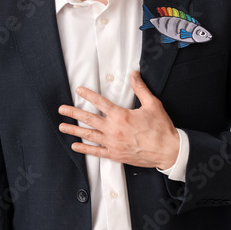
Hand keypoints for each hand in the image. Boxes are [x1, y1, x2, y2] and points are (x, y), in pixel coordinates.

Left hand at [57, 71, 178, 168]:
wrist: (169, 151)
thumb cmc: (162, 128)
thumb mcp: (153, 104)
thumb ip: (140, 88)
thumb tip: (134, 74)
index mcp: (121, 116)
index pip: (100, 102)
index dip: (88, 95)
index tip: (79, 90)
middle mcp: (114, 129)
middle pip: (89, 119)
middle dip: (73, 113)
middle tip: (61, 109)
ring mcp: (113, 143)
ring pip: (89, 135)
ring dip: (74, 130)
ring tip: (62, 126)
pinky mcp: (115, 155)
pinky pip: (96, 152)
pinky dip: (84, 149)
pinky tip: (75, 146)